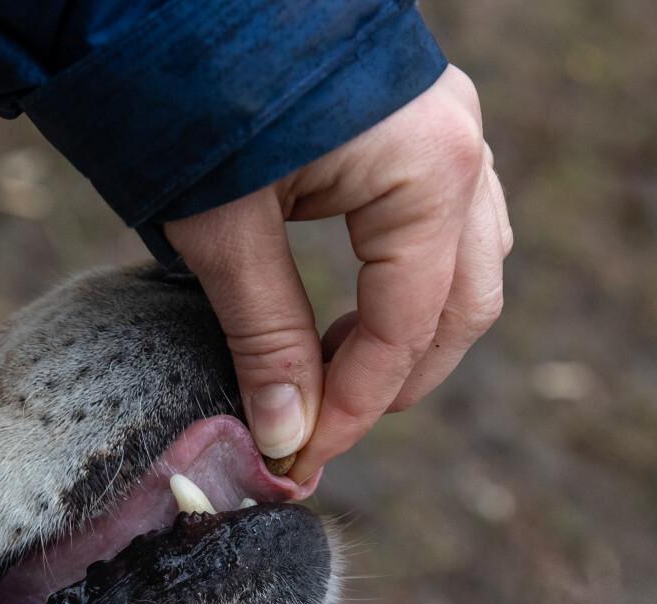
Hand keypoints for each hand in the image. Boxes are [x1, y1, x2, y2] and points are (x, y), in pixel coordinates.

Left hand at [163, 65, 512, 485]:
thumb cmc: (192, 92)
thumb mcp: (223, 228)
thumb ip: (263, 336)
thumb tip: (286, 438)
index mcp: (427, 172)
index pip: (409, 329)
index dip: (355, 407)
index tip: (301, 458)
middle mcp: (460, 147)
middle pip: (464, 304)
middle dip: (397, 379)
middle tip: (323, 429)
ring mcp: (447, 127)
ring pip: (464, 264)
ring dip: (408, 333)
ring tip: (331, 376)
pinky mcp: (416, 121)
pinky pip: (443, 224)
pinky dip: (405, 282)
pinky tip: (347, 310)